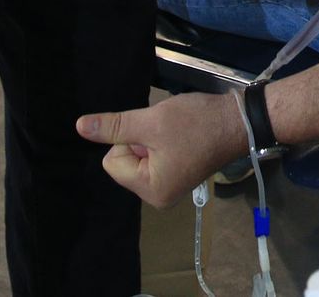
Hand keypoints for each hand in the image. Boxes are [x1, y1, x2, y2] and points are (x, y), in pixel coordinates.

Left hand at [76, 93, 242, 208]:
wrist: (239, 120)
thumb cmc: (197, 123)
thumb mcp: (151, 121)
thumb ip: (114, 126)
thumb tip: (79, 127)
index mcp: (151, 191)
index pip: (112, 162)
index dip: (129, 141)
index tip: (156, 133)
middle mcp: (158, 197)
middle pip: (123, 162)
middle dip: (140, 141)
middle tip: (168, 132)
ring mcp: (169, 188)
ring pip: (138, 157)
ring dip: (151, 139)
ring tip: (176, 134)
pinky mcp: (177, 176)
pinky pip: (152, 158)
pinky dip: (161, 142)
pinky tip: (181, 137)